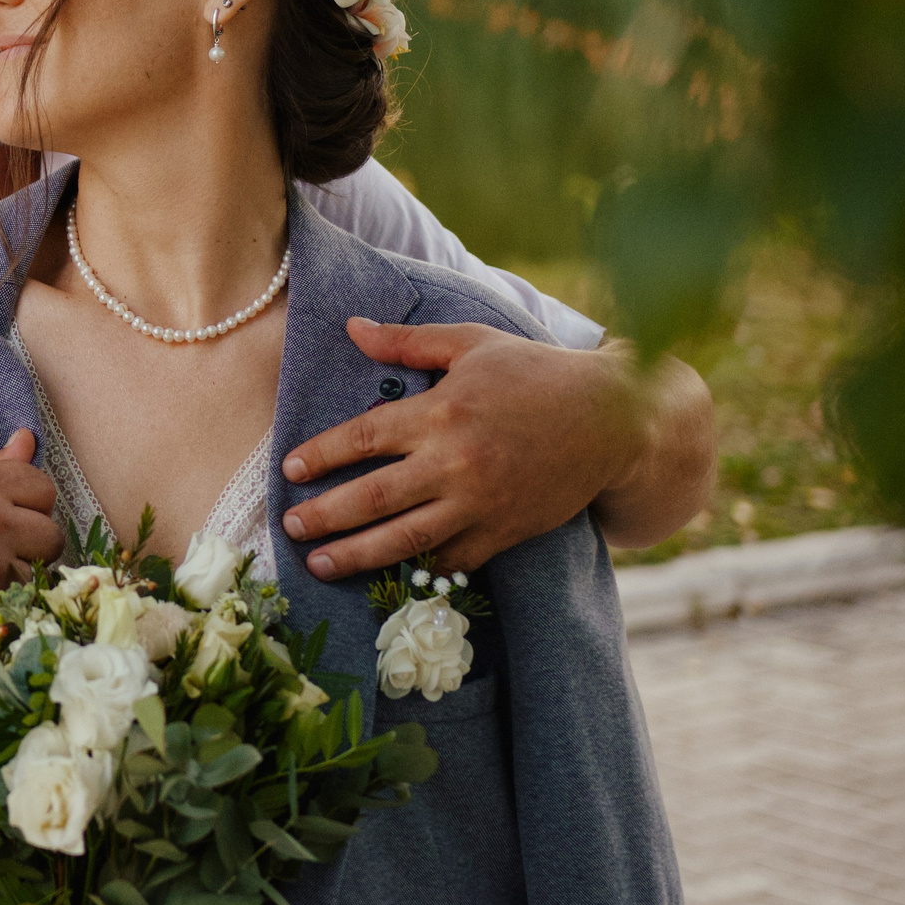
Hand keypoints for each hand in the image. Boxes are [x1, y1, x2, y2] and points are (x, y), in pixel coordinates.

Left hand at [278, 318, 688, 579]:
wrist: (614, 419)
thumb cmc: (537, 373)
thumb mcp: (472, 343)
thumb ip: (408, 341)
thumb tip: (352, 328)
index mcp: (441, 411)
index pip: (363, 438)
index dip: (322, 455)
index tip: (291, 467)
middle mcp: (455, 462)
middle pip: (373, 498)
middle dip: (324, 516)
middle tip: (290, 525)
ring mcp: (480, 503)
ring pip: (405, 539)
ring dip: (356, 555)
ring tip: (319, 564)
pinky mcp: (505, 532)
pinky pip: (451, 560)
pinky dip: (417, 569)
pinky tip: (386, 576)